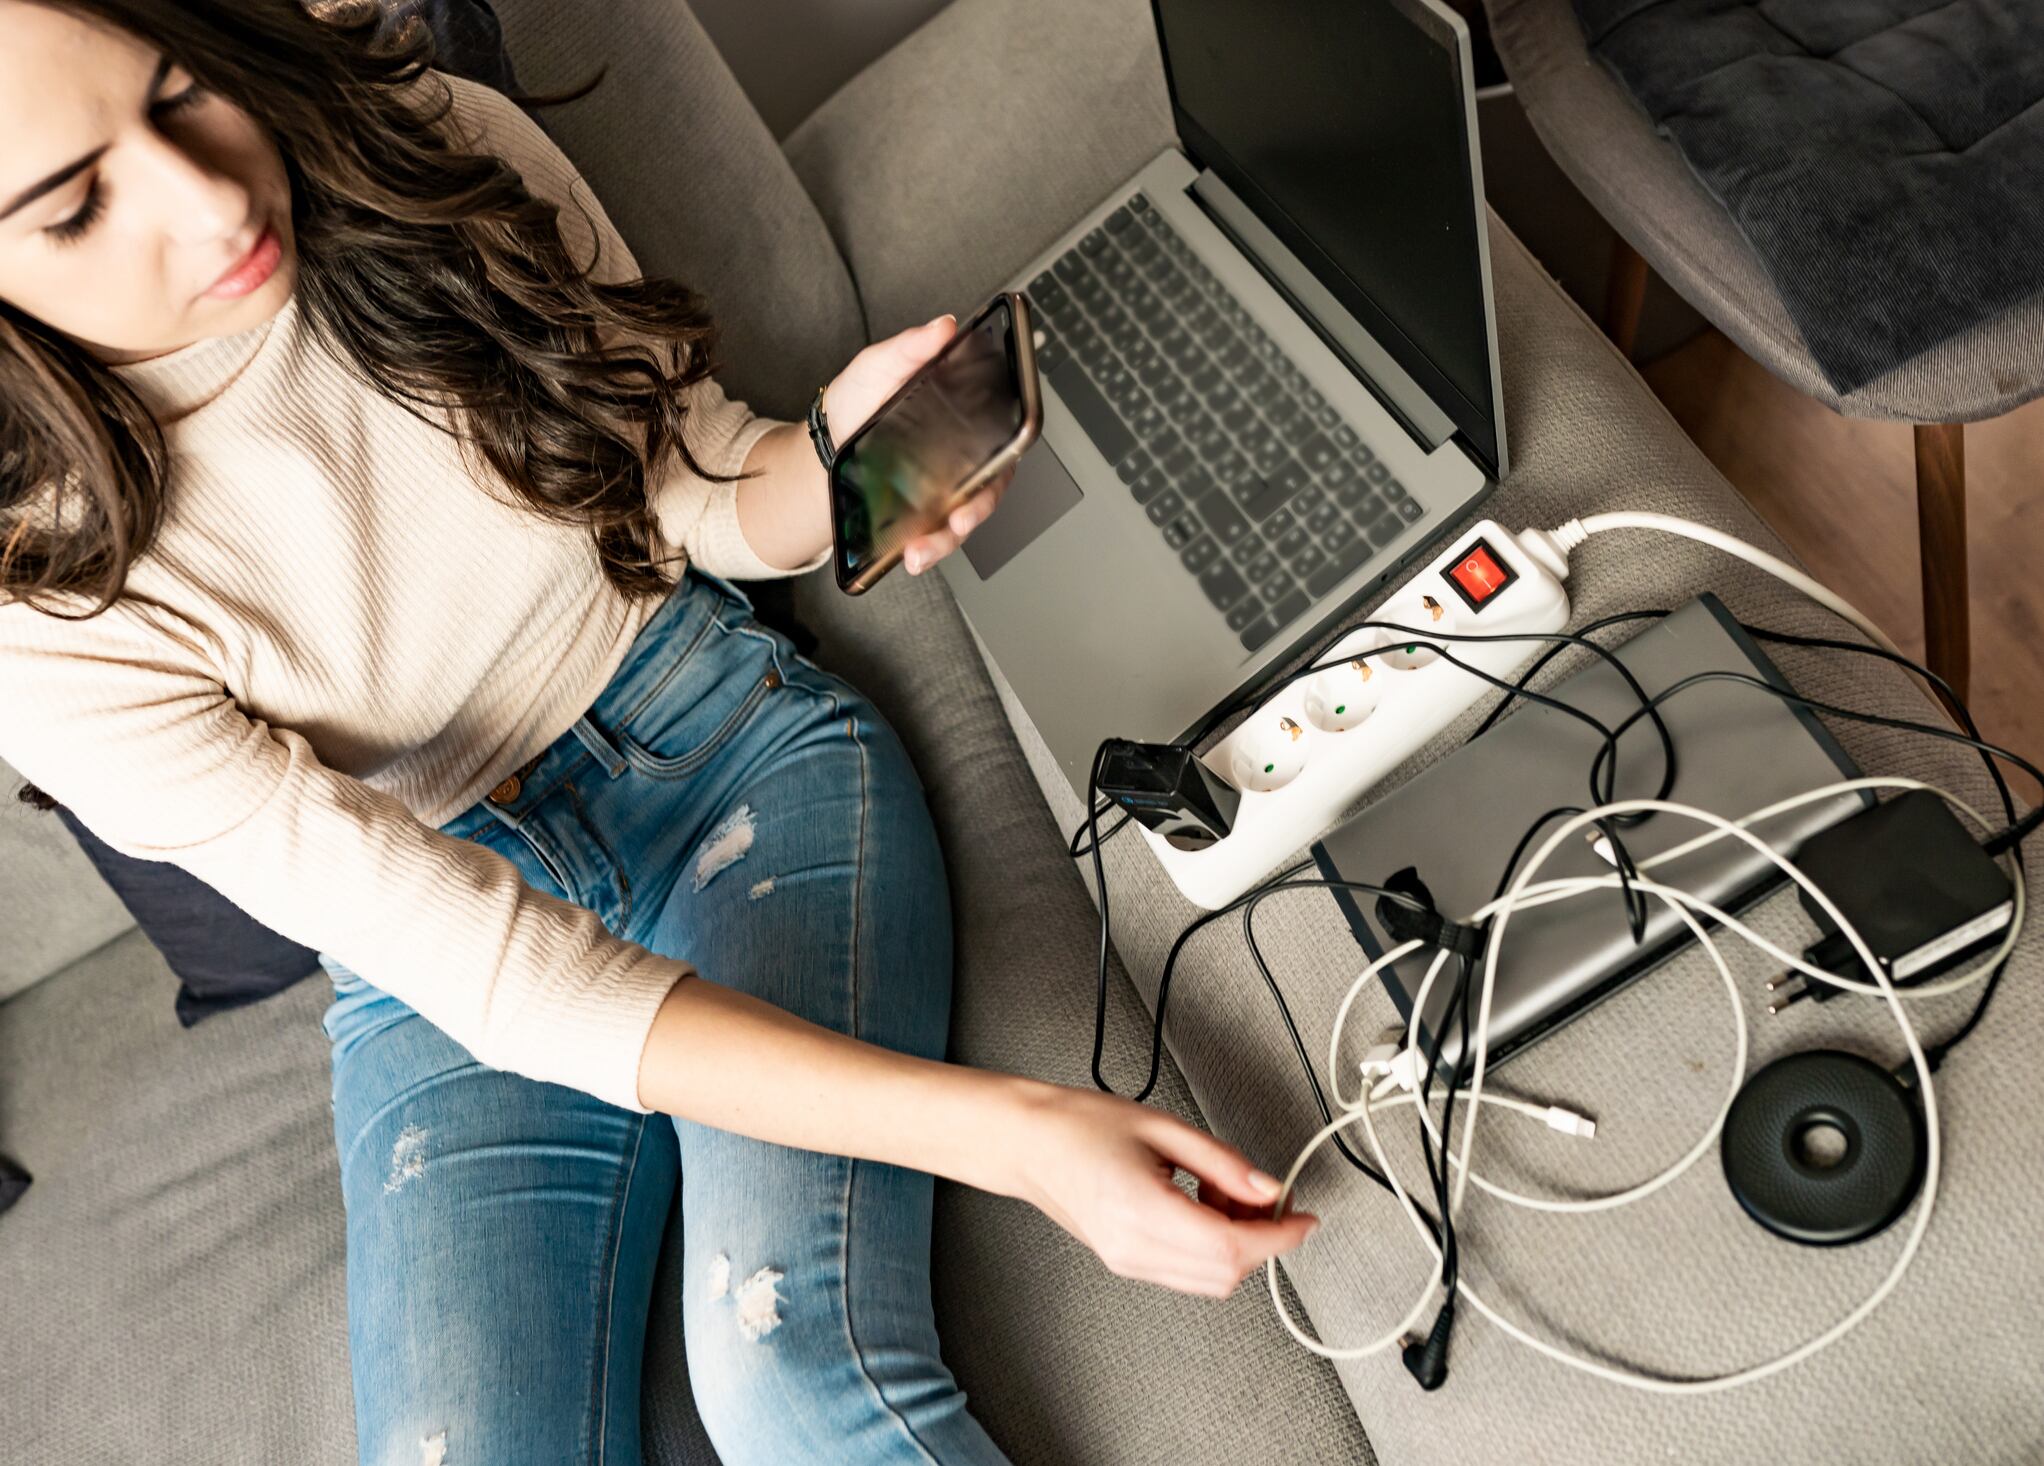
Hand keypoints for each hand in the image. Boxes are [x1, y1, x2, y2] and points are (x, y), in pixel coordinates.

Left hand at [822, 315, 1013, 575]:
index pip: (1002, 432)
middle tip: (960, 517)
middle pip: (990, 484)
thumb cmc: (854, 406)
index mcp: (961, 419)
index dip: (1010, 448)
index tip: (999, 461)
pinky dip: (928, 550)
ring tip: (923, 549)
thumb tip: (945, 327)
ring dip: (949, 538)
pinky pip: (936, 539)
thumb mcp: (876, 368)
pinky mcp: (923, 520)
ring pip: (964, 519)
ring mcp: (943, 492)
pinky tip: (913, 555)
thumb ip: (910, 349)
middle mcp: (961, 458)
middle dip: (978, 507)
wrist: (818, 453)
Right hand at [1002, 1084, 1317, 1297]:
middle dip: (1261, 1240)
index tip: (1303, 1219)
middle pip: (1226, 1274)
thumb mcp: (1162, 1126)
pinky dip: (1210, 1247)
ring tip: (1221, 1191)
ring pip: (1210, 1282)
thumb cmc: (1079, 1125)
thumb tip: (1267, 1189)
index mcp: (1141, 1211)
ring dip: (1236, 1245)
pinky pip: (1186, 1272)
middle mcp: (1133, 1249)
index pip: (1230, 1248)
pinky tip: (1200, 1205)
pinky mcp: (1125, 1262)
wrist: (1028, 1141)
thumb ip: (1222, 1162)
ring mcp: (1127, 1263)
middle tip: (1265, 1196)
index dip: (1279, 1236)